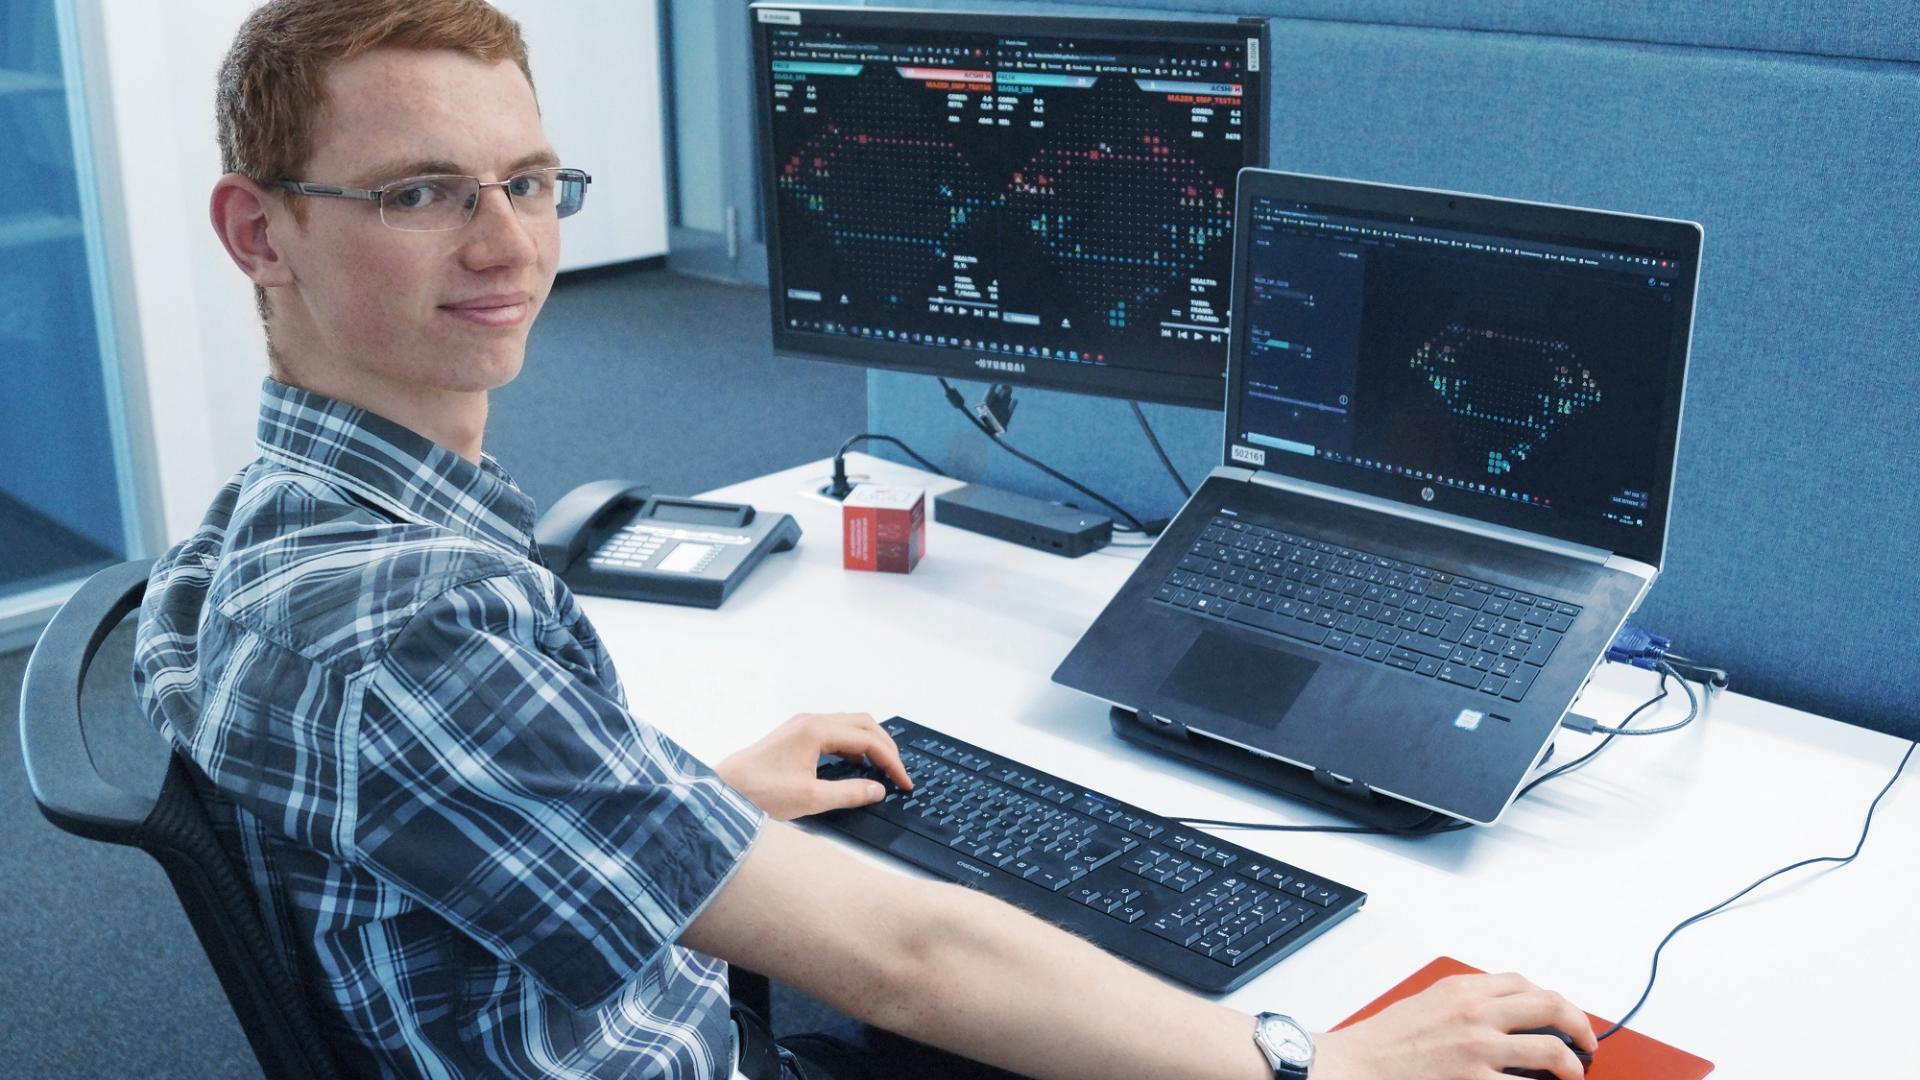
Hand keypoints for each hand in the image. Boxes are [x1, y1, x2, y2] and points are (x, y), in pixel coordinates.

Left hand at [715, 712, 912, 820]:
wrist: (721, 791)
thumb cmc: (756, 792)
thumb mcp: (810, 799)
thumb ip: (849, 793)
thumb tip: (877, 790)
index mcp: (816, 730)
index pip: (868, 739)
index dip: (891, 761)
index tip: (903, 781)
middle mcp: (810, 721)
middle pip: (863, 724)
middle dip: (886, 747)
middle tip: (899, 773)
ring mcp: (801, 727)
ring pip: (849, 727)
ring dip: (870, 745)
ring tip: (883, 770)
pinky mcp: (794, 737)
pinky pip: (834, 734)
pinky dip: (853, 747)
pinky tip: (856, 766)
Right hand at [1311, 972, 1596, 1079]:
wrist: (1355, 1065)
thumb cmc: (1383, 1041)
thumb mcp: (1427, 1004)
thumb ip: (1465, 1004)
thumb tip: (1503, 1013)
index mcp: (1463, 990)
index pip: (1525, 985)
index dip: (1555, 1001)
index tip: (1563, 1016)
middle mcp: (1476, 1013)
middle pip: (1549, 1006)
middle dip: (1579, 1025)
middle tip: (1587, 1043)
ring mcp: (1478, 1048)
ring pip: (1551, 1049)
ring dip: (1573, 1064)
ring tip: (1576, 1073)